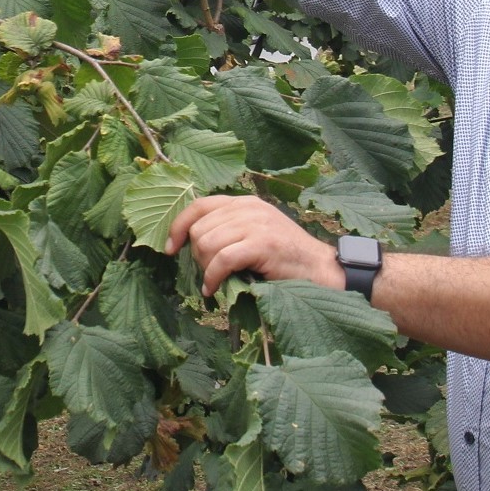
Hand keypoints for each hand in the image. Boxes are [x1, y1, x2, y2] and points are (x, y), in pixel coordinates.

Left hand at [165, 194, 341, 295]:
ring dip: (204, 267)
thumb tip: (192, 244)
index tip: (169, 247)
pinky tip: (213, 288)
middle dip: (196, 255)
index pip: (199, 205)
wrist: (320, 268)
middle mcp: (248, 208)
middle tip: (208, 273)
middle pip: (199, 228)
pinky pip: (222, 260)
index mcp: (244, 202)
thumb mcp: (255, 234)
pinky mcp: (262, 243)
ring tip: (213, 281)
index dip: (178, 226)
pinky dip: (212, 277)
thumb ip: (229, 230)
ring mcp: (256, 223)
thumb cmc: (285, 258)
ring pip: (207, 243)